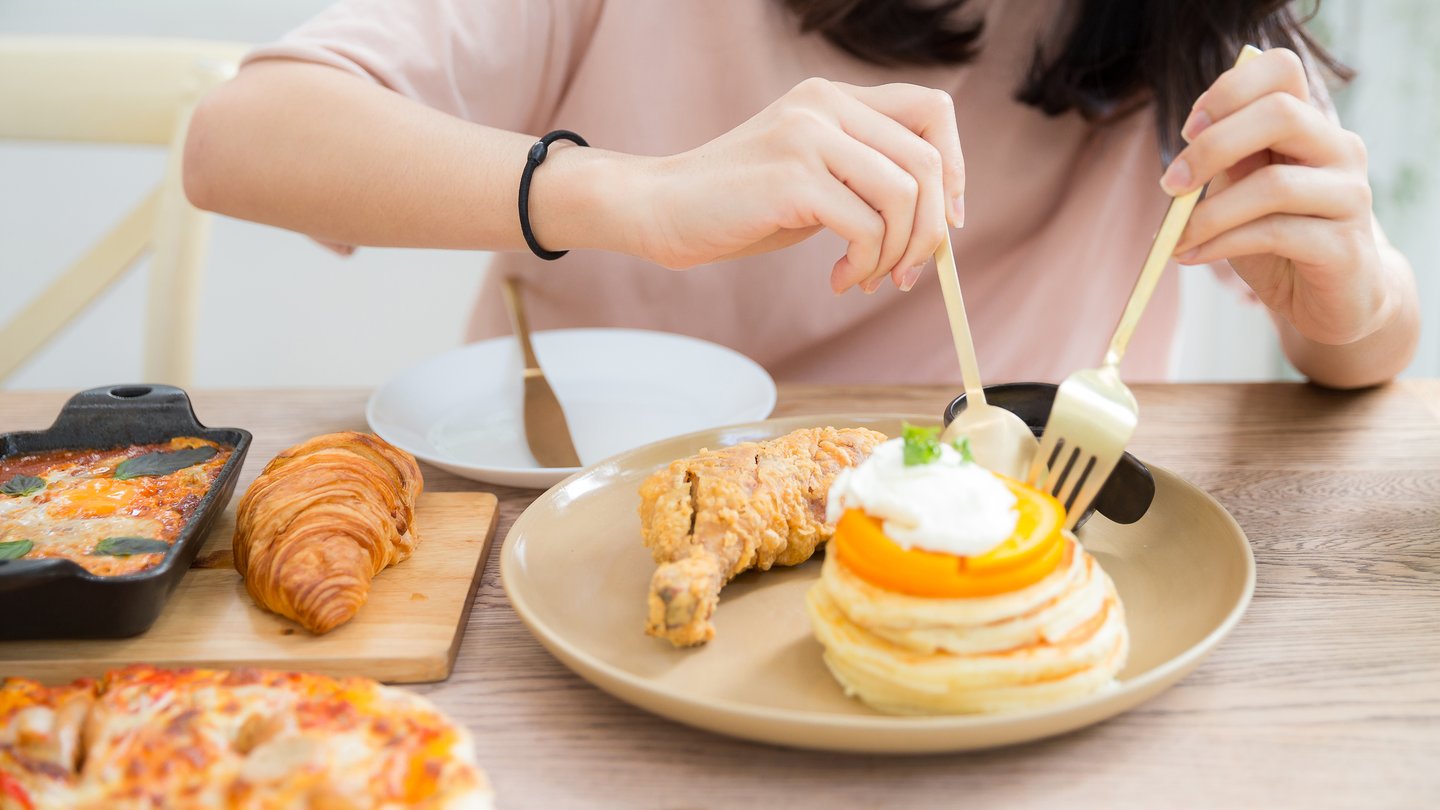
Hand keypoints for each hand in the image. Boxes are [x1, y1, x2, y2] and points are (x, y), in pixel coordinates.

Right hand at [628, 78, 965, 292]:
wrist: (662, 209)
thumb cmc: (739, 203)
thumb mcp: (811, 173)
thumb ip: (863, 175)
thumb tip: (937, 217)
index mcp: (833, 97)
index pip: (932, 110)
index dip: (954, 167)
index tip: (945, 221)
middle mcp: (825, 105)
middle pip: (928, 161)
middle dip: (930, 231)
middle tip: (906, 272)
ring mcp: (808, 138)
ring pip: (905, 197)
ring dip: (897, 253)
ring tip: (867, 277)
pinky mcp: (793, 180)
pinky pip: (866, 228)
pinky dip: (865, 264)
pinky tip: (839, 278)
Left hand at [1166, 48, 1391, 344]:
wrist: (1329, 300)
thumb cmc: (1278, 240)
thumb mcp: (1241, 193)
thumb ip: (1225, 163)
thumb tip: (1185, 157)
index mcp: (1309, 125)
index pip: (1282, 69)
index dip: (1229, 90)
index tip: (1188, 129)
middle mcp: (1338, 149)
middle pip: (1280, 113)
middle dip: (1212, 146)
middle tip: (1170, 185)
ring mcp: (1349, 195)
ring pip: (1274, 185)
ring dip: (1209, 213)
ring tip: (1176, 238)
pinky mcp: (1345, 245)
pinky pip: (1275, 235)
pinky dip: (1221, 244)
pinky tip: (1191, 256)